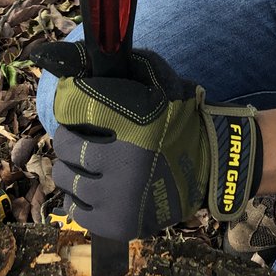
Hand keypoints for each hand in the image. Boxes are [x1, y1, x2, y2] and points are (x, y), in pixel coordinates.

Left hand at [31, 41, 261, 241]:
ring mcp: (120, 197)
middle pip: (65, 142)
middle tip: (85, 133)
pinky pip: (76, 209)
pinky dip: (80, 195)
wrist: (212, 166)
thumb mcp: (157, 78)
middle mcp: (124, 160)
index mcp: (135, 118)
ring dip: (73, 165)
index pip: (72, 103)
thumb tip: (63, 52)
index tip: (77, 99)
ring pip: (66, 176)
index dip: (71, 98)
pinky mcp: (119, 223)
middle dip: (72, 133)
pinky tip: (95, 185)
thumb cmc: (178, 117)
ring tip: (90, 160)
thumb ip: (118, 63)